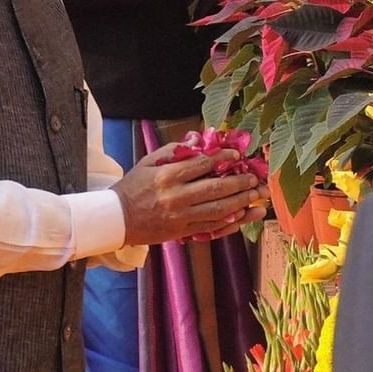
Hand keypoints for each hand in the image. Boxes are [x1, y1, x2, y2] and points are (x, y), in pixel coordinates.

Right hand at [112, 149, 266, 245]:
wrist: (116, 219)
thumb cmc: (133, 187)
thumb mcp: (149, 162)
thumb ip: (174, 150)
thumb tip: (197, 139)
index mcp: (168, 176)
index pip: (202, 164)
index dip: (223, 157)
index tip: (237, 154)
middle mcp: (176, 196)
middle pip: (215, 188)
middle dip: (239, 183)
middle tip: (254, 178)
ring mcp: (180, 216)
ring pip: (217, 210)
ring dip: (240, 202)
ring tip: (255, 196)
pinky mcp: (182, 232)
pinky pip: (211, 227)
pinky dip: (229, 221)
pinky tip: (243, 216)